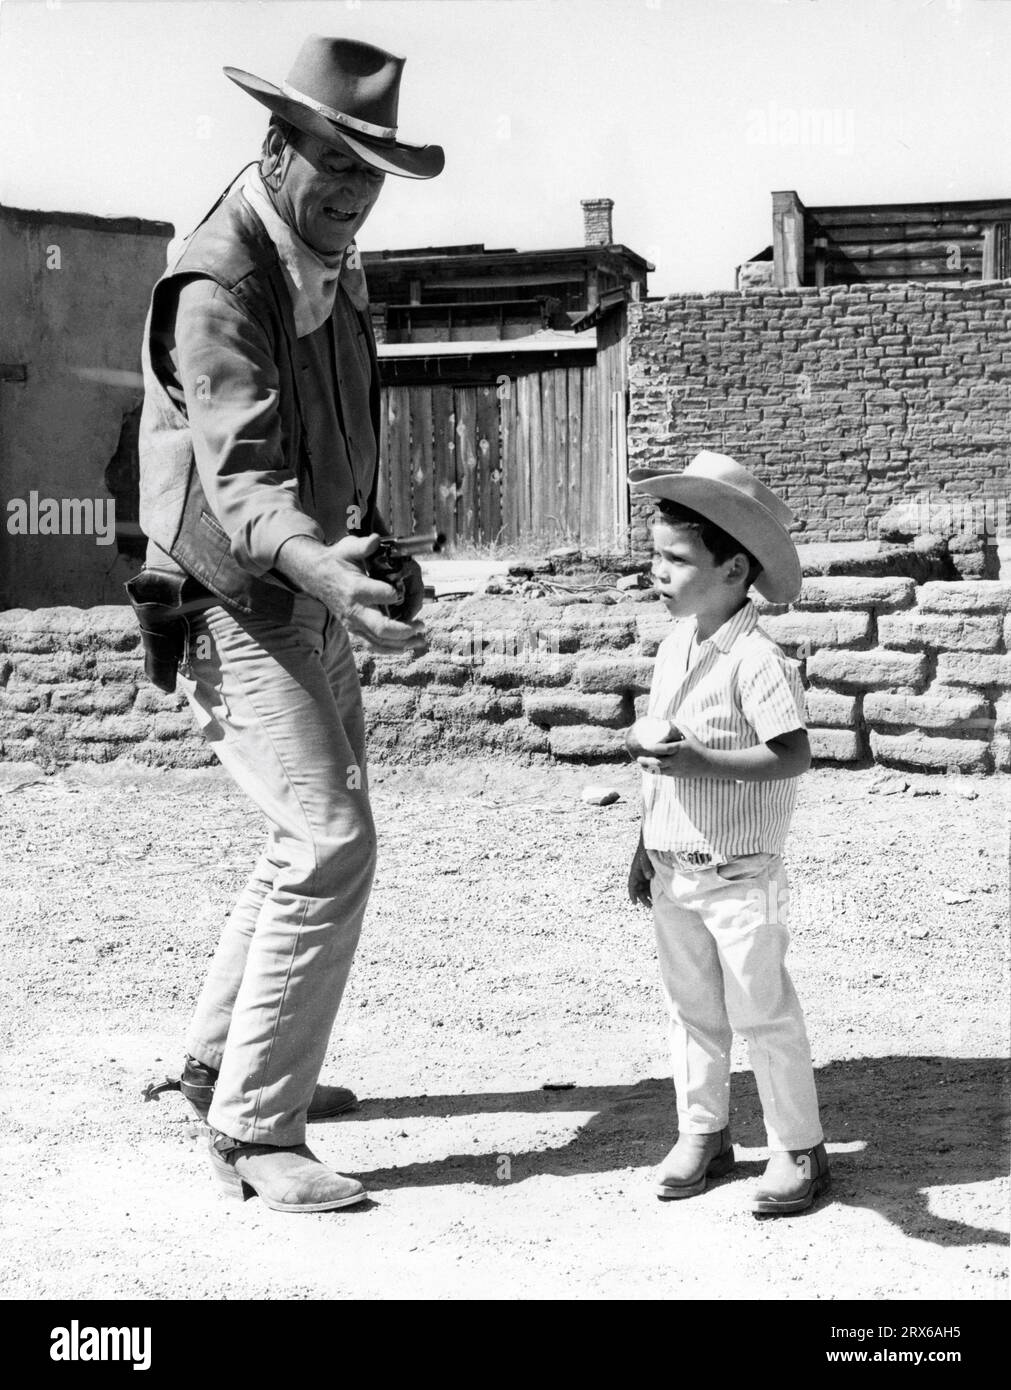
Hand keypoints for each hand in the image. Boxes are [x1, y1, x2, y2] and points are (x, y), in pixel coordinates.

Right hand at [276, 534, 427, 654]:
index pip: (379, 596)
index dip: (394, 595)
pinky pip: (372, 646)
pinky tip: (406, 647)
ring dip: (402, 644)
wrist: (315, 576)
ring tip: (421, 640)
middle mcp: (354, 609)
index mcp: (355, 588)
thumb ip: (362, 546)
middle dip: (403, 631)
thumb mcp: (347, 548)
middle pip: (380, 628)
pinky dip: (390, 650)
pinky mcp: (354, 630)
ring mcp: (353, 623)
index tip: (403, 592)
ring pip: (378, 642)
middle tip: (421, 626)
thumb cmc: (336, 561)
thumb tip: (376, 540)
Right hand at [628, 840, 654, 908]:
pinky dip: (654, 890)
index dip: (632, 894)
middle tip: (649, 906)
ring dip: (649, 895)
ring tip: (654, 904)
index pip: (632, 885)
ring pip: (645, 888)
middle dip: (643, 898)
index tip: (634, 903)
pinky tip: (659, 895)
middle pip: (639, 889)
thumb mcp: (645, 857)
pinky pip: (651, 884)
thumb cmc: (647, 849)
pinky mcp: (652, 874)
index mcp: (635, 871)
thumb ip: (646, 867)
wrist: (653, 842)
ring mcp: (645, 875)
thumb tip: (648, 877)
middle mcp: (639, 875)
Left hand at [636, 726, 709, 777]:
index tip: (645, 745)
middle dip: (646, 761)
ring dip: (648, 768)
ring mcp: (676, 768)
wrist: (708, 764)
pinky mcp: (677, 774)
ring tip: (640, 764)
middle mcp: (677, 760)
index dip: (653, 747)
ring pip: (659, 771)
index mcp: (680, 749)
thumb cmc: (698, 748)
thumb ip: (680, 727)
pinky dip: (655, 772)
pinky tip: (649, 769)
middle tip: (638, 758)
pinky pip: (663, 774)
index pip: (664, 749)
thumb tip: (669, 720)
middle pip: (658, 763)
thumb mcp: (690, 735)